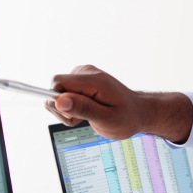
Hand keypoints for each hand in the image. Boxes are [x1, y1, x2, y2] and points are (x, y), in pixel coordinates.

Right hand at [46, 65, 192, 143]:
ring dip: (66, 109)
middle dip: (61, 108)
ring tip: (86, 116)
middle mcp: (86, 72)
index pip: (57, 82)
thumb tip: (60, 101)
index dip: (57, 102)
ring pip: (57, 92)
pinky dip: (70, 106)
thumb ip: (83, 109)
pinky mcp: (81, 81)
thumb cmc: (126, 117)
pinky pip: (63, 93)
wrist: (137, 112)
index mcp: (93, 80)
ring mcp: (84, 75)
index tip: (71, 116)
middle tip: (81, 119)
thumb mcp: (106, 119)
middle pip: (55, 87)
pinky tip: (86, 111)